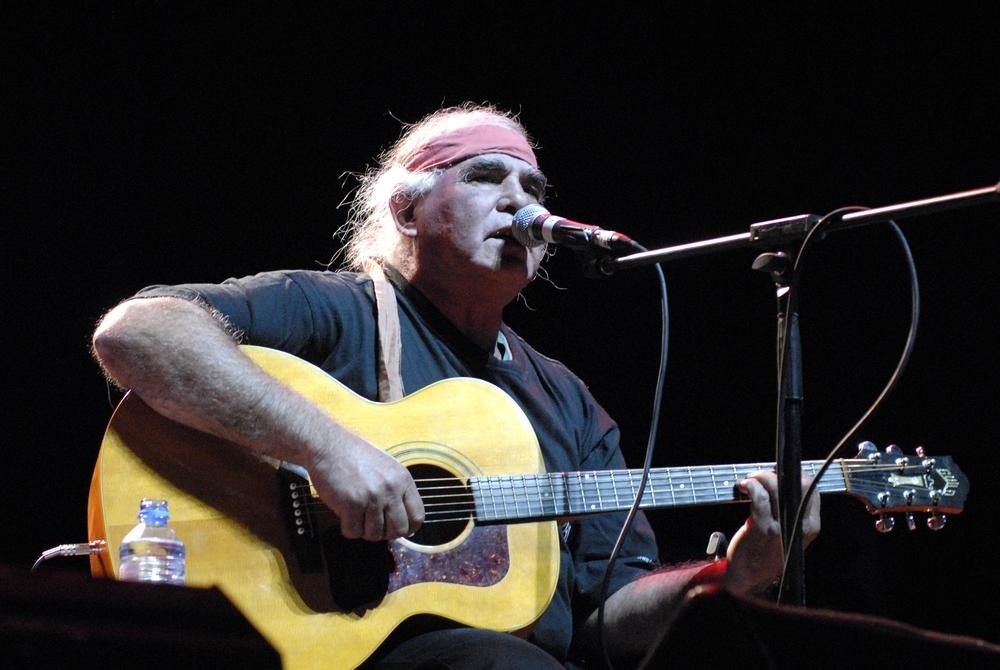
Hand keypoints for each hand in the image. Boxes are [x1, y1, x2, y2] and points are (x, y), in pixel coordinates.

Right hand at [307, 434, 424, 541]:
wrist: (328, 445)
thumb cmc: (355, 455)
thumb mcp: (387, 467)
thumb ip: (397, 490)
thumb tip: (403, 520)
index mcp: (403, 479)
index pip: (417, 516)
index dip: (407, 527)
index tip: (395, 527)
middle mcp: (390, 489)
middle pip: (399, 530)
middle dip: (386, 533)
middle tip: (373, 524)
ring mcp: (371, 497)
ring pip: (375, 534)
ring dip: (364, 530)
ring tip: (357, 515)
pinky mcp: (351, 504)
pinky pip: (353, 532)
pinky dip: (348, 528)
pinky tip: (344, 514)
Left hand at [723, 470, 820, 593]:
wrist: (750, 578)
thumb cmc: (768, 552)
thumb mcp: (791, 535)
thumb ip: (792, 512)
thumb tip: (781, 480)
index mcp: (811, 527)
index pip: (811, 490)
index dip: (794, 476)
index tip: (778, 475)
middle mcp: (801, 527)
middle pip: (798, 484)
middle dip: (777, 474)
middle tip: (760, 477)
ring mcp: (782, 527)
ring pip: (776, 487)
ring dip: (760, 477)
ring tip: (749, 481)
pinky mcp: (763, 528)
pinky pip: (759, 496)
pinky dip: (751, 485)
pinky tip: (743, 486)